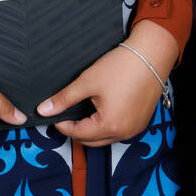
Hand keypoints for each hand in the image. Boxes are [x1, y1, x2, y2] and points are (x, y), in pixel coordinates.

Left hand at [37, 21, 178, 145]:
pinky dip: (107, 124)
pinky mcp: (141, 122)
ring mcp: (135, 129)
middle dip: (76, 130)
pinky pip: (119, 130)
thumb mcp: (87, 81)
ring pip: (106, 137)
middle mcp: (124, 133)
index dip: (62, 125)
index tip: (54, 114)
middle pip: (92, 140)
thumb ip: (64, 98)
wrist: (151, 55)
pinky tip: (101, 108)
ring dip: (92, 129)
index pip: (78, 134)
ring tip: (83, 109)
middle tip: (66, 112)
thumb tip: (44, 110)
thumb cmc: (121, 67)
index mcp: (109, 125)